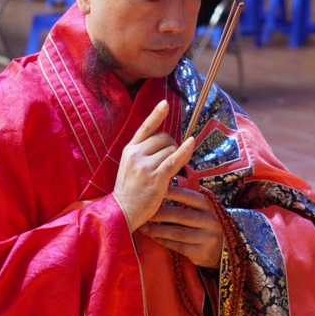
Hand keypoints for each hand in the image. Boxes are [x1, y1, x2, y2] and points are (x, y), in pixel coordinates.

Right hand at [113, 100, 194, 232]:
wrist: (123, 212)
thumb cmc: (130, 189)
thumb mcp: (130, 165)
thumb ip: (144, 151)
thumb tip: (167, 140)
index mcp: (129, 149)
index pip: (145, 127)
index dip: (156, 114)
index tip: (165, 103)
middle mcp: (136, 154)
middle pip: (164, 137)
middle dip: (172, 146)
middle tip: (169, 160)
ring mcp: (145, 166)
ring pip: (171, 149)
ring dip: (177, 157)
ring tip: (169, 171)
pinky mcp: (156, 178)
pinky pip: (174, 160)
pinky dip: (184, 150)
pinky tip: (191, 143)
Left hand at [139, 186, 223, 268]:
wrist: (226, 249)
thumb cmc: (208, 224)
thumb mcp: (204, 210)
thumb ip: (189, 202)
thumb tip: (162, 189)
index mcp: (209, 206)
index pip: (188, 196)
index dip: (171, 192)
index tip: (155, 189)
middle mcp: (209, 220)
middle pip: (180, 215)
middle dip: (159, 214)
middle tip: (143, 212)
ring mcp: (206, 238)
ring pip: (177, 232)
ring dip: (157, 230)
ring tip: (143, 227)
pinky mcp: (201, 253)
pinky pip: (178, 246)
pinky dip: (163, 241)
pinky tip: (154, 237)